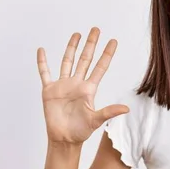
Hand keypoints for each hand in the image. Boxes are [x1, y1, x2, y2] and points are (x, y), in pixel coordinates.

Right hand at [37, 27, 129, 144]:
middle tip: (96, 29)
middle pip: (85, 59)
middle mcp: (76, 84)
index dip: (106, 54)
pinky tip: (42, 50)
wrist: (64, 139)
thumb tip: (127, 108)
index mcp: (89, 89)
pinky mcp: (49, 90)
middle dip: (90, 44)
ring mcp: (63, 85)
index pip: (100, 67)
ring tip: (77, 34)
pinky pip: (45, 73)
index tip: (113, 41)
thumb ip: (110, 112)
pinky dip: (43, 62)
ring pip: (67, 61)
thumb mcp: (96, 120)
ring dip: (71, 48)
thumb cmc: (81, 131)